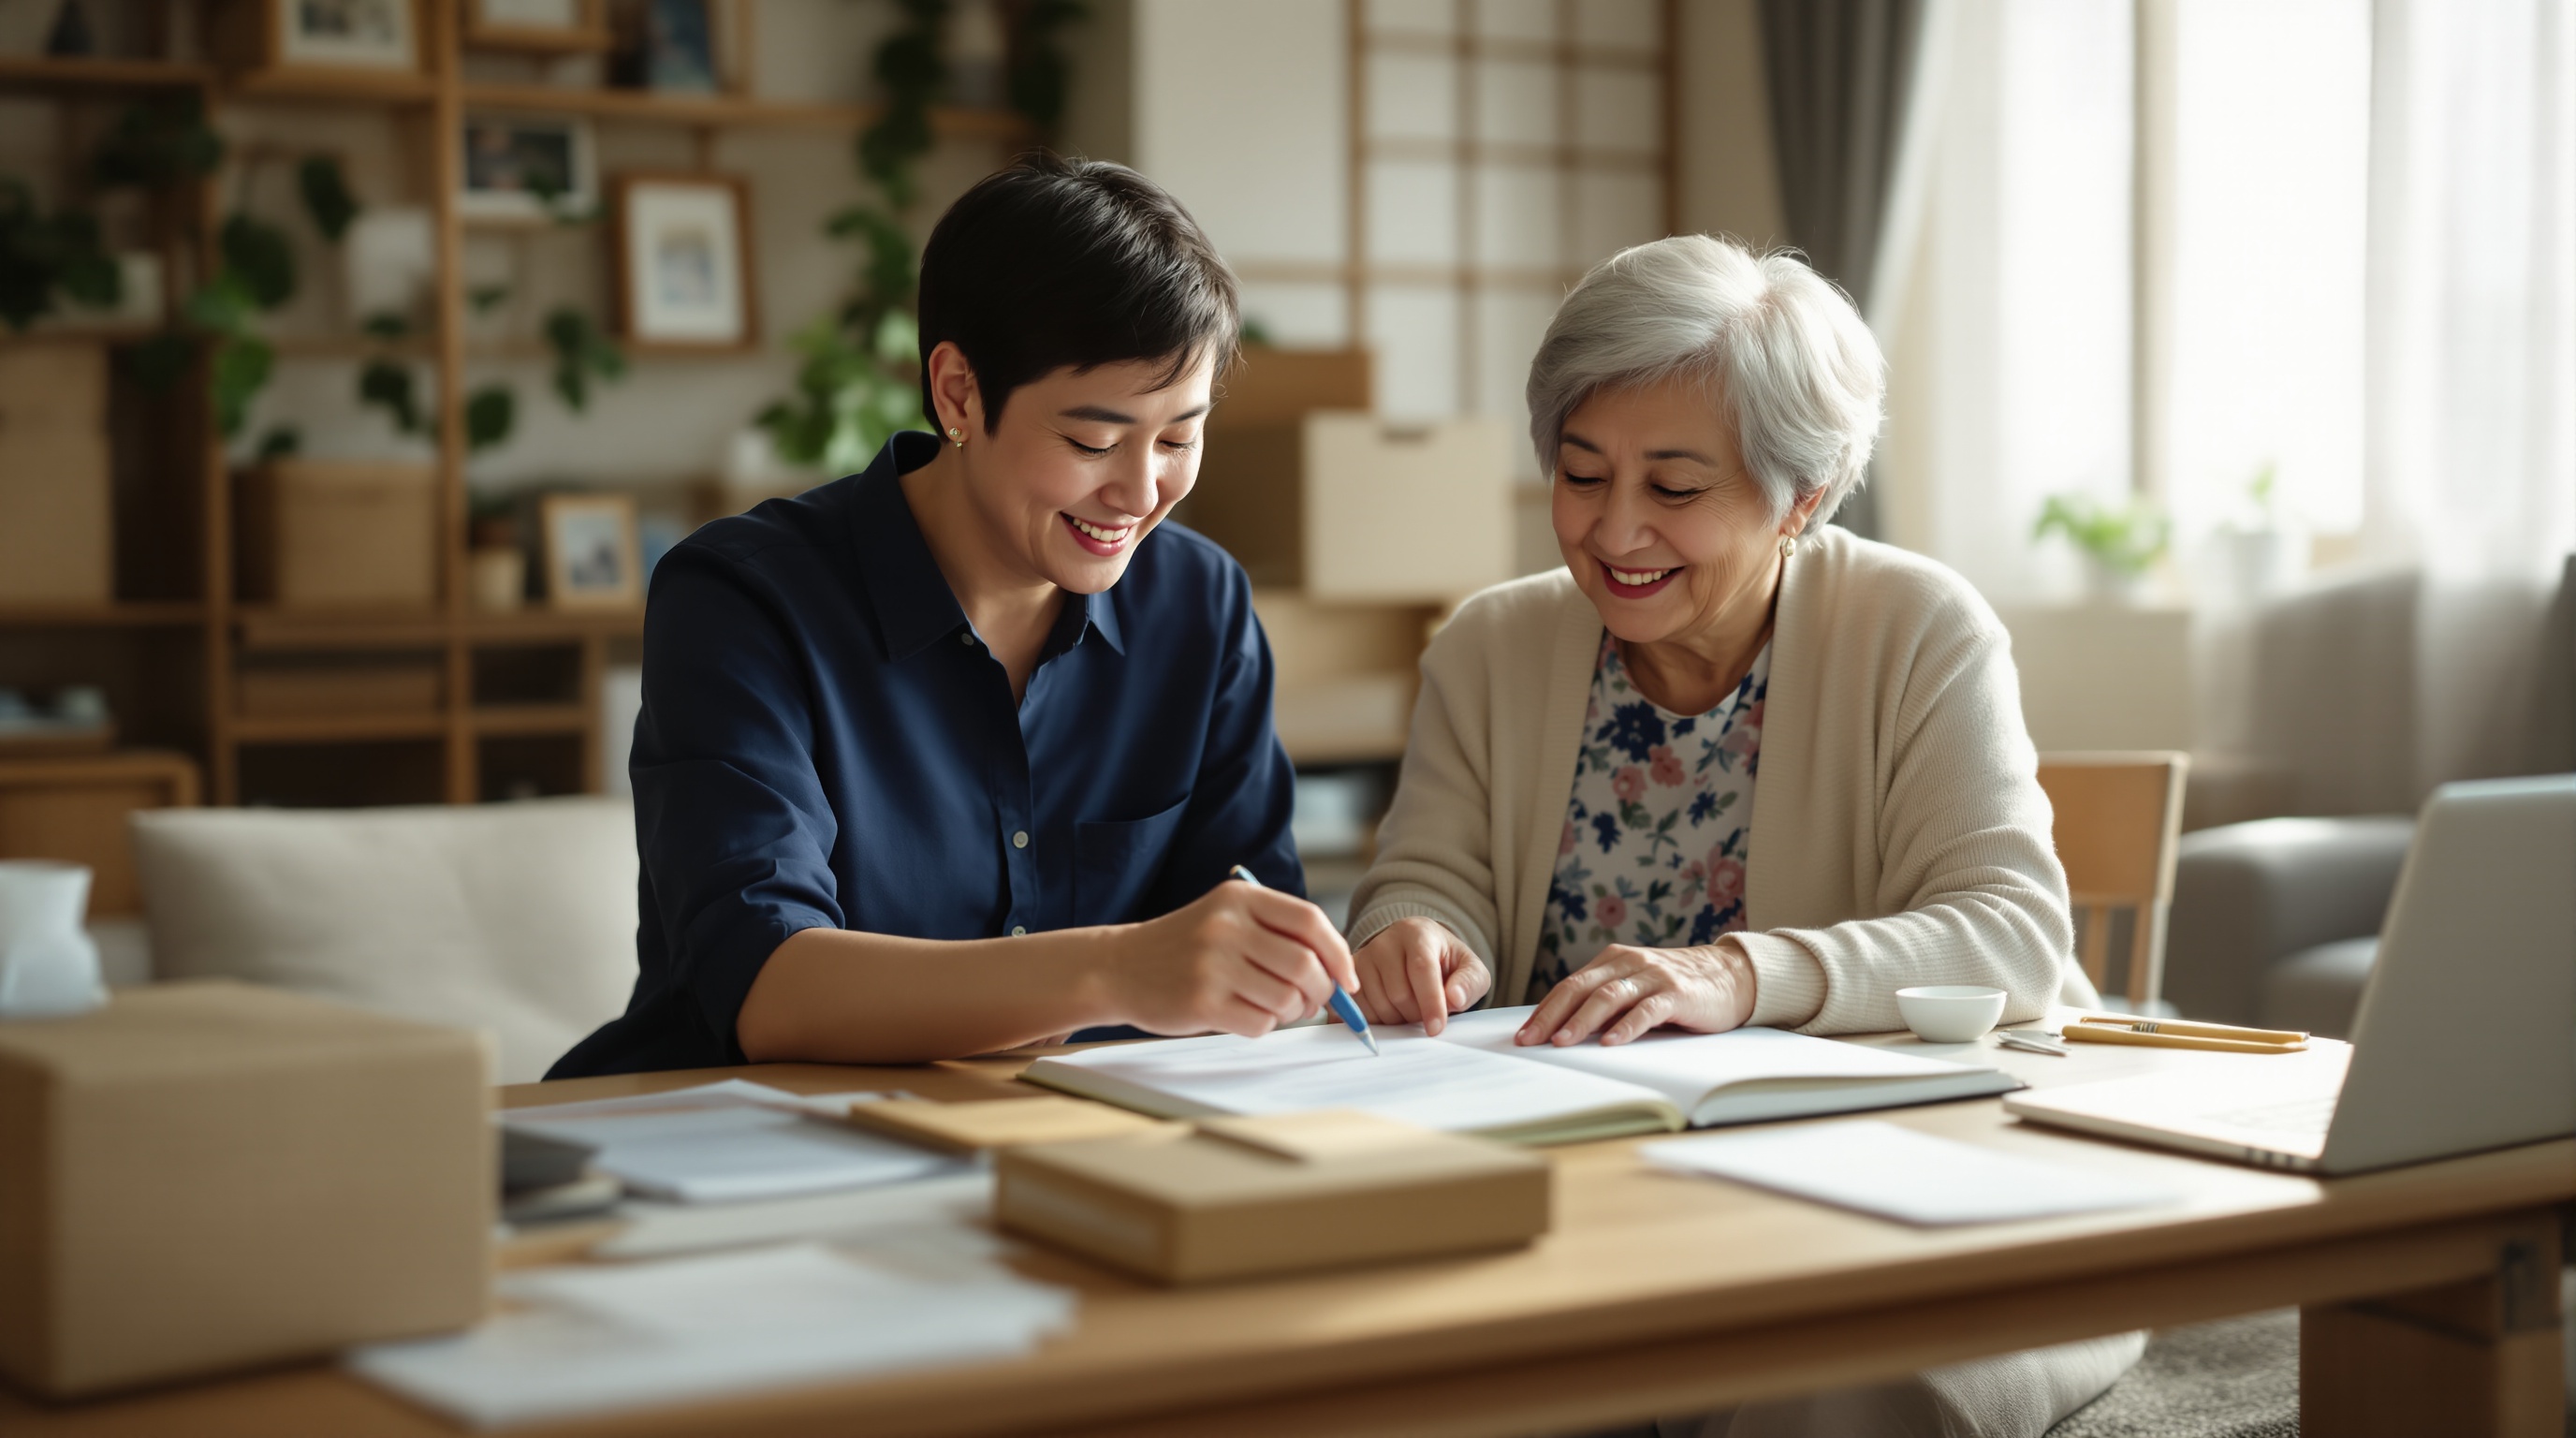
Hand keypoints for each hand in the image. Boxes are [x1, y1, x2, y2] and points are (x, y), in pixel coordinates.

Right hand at [1106, 882, 1358, 1038]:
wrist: (1118, 967)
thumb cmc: (1185, 948)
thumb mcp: (1226, 917)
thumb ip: (1277, 932)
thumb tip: (1338, 971)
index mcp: (1240, 897)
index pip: (1310, 921)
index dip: (1339, 953)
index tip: (1347, 979)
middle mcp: (1227, 925)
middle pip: (1306, 965)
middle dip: (1318, 991)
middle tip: (1308, 1002)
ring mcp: (1212, 963)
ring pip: (1287, 998)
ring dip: (1290, 1012)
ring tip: (1272, 1008)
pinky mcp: (1202, 1001)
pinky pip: (1261, 1023)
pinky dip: (1263, 1026)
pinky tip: (1244, 1016)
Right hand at [1351, 917, 1491, 1033]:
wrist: (1416, 952)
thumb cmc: (1444, 963)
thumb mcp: (1470, 969)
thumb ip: (1470, 982)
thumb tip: (1455, 998)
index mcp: (1417, 933)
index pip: (1421, 969)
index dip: (1430, 1002)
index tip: (1436, 1028)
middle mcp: (1385, 942)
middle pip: (1398, 993)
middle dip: (1416, 1014)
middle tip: (1427, 1013)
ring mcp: (1363, 958)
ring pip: (1377, 1004)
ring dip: (1397, 1020)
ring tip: (1410, 1009)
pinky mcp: (1350, 976)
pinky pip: (1359, 1009)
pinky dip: (1377, 1020)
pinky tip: (1391, 1011)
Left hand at [1517, 939, 1757, 1046]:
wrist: (1730, 976)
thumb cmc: (1676, 988)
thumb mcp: (1636, 988)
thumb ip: (1606, 1002)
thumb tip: (1562, 1029)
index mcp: (1613, 961)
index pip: (1569, 986)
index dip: (1543, 1010)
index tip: (1522, 1035)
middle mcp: (1629, 963)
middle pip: (1581, 989)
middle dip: (1551, 1016)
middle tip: (1530, 1041)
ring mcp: (1653, 976)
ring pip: (1608, 997)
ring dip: (1582, 1021)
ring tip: (1562, 1042)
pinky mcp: (1677, 993)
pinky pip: (1646, 1010)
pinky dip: (1626, 1027)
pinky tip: (1611, 1043)